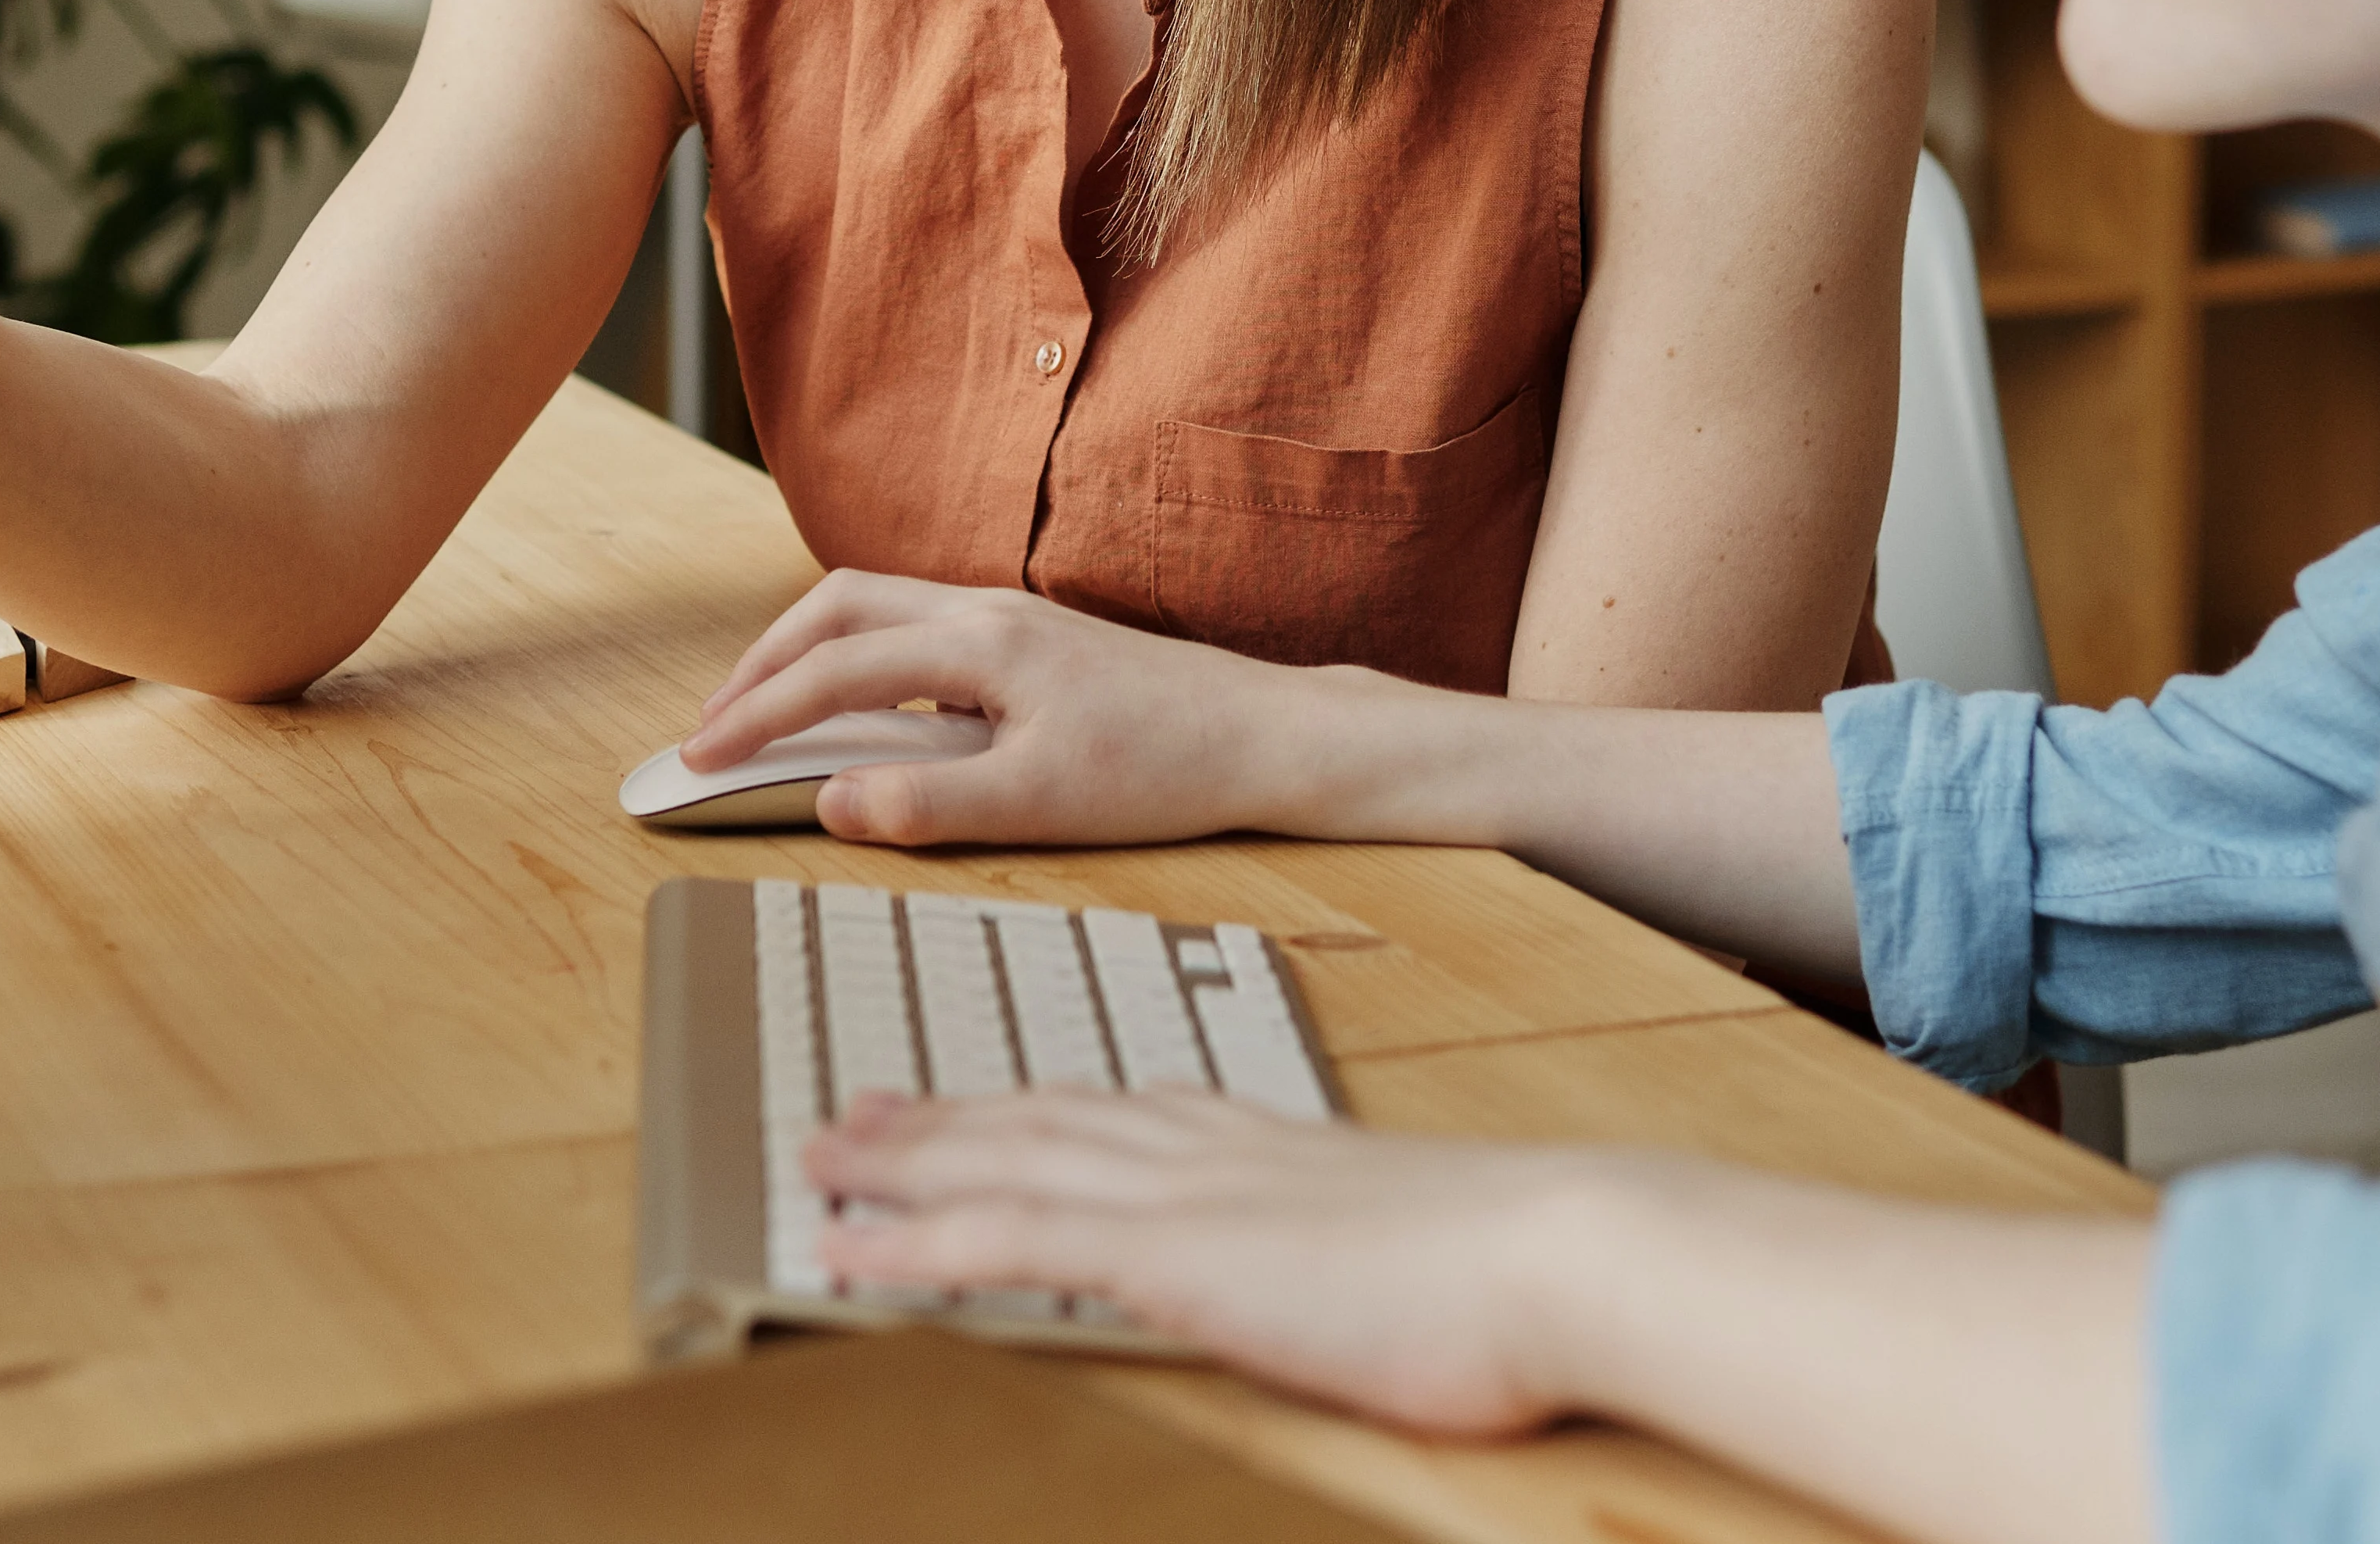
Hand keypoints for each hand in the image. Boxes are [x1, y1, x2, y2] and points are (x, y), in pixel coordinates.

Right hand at [681, 573, 1373, 846]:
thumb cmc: (1166, 769)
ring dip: (808, 652)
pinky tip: (867, 711)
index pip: (831, 669)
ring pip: (876, 607)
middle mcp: (986, 611)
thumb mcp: (1041, 805)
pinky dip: (861, 656)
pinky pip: (915, 627)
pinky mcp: (1032, 639)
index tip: (698, 757)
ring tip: (770, 713)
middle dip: (762, 662)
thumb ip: (927, 803)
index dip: (754, 715)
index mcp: (980, 644)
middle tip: (716, 725)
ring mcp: (1010, 617)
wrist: (1265, 735)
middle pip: (836, 605)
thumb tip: (830, 801)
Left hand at [810, 1090, 1623, 1436]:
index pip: (1123, 1110)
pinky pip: (1006, 1243)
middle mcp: (1210, 1151)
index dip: (1036, 1106)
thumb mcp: (1424, 1249)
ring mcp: (1183, 1196)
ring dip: (901, 1163)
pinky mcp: (1170, 1255)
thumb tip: (1373, 1279)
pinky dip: (914, 1243)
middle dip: (942, 1116)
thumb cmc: (1520, 1273)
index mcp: (1271, 1144)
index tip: (982, 1099)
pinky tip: (848, 1250)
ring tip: (822, 1157)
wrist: (1557, 1251)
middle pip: (1043, 1119)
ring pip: (1003, 1163)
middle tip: (857, 1109)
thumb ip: (1366, 1250)